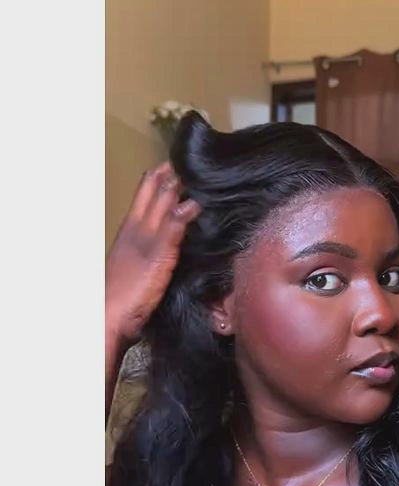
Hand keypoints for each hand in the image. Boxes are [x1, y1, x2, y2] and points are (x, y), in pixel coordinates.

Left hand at [105, 161, 201, 345]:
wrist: (112, 319)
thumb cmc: (134, 287)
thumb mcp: (157, 255)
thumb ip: (173, 226)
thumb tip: (192, 199)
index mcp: (138, 222)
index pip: (156, 185)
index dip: (172, 171)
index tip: (193, 159)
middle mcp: (136, 227)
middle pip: (151, 193)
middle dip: (168, 178)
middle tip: (192, 169)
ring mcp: (137, 244)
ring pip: (153, 210)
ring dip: (169, 198)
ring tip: (190, 191)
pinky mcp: (142, 260)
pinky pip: (157, 230)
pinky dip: (170, 221)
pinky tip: (180, 227)